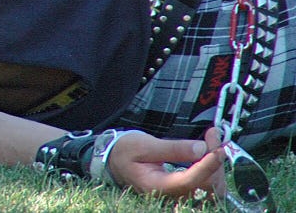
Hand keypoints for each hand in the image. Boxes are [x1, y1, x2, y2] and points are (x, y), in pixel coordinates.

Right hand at [108, 127, 224, 199]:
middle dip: (214, 161)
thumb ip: (172, 148)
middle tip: (213, 136)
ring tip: (212, 143)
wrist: (115, 161)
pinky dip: (214, 170)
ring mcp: (180, 196)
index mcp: (158, 186)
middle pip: (207, 187)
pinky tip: (210, 154)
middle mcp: (172, 196)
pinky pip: (208, 187)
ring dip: (217, 167)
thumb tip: (201, 148)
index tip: (217, 148)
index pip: (190, 180)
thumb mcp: (144, 145)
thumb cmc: (126, 151)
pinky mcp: (185, 191)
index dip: (207, 165)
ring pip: (212, 190)